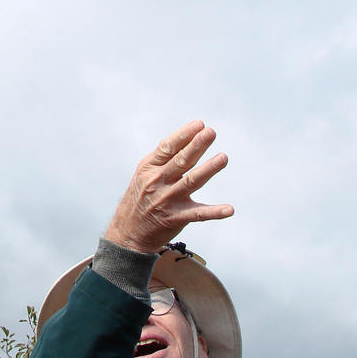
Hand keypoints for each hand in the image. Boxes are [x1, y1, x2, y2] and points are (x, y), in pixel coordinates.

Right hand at [104, 120, 233, 253]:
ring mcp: (167, 200)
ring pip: (191, 182)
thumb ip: (163, 158)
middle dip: (197, 146)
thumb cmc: (140, 198)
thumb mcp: (144, 174)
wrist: (128, 232)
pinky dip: (214, 212)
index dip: (184, 135)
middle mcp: (158, 182)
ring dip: (208, 170)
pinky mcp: (176, 218)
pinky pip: (198, 214)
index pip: (168, 147)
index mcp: (149, 168)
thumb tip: (188, 136)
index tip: (199, 124)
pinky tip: (228, 209)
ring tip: (222, 158)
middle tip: (210, 133)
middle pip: (181, 161)